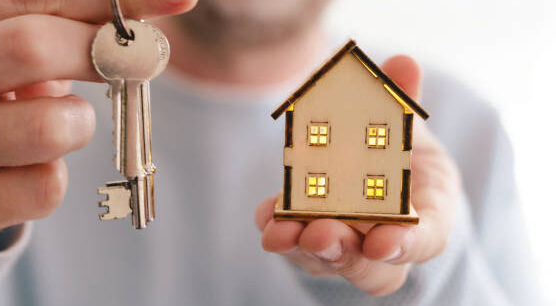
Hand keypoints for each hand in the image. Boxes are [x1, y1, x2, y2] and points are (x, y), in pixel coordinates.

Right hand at [0, 0, 196, 248]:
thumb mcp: (8, 48)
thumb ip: (66, 24)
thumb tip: (162, 9)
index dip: (115, 1)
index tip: (178, 0)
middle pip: (32, 47)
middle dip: (99, 55)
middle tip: (127, 65)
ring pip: (53, 127)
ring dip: (76, 124)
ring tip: (51, 122)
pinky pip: (46, 187)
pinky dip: (53, 176)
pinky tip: (21, 169)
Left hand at [255, 55, 461, 295]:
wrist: (378, 176)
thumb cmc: (401, 155)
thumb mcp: (407, 127)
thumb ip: (403, 101)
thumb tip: (403, 63)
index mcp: (426, 215)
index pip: (424, 241)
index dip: (405, 245)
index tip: (382, 242)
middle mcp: (384, 240)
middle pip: (368, 265)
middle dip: (342, 250)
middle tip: (319, 234)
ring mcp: (346, 246)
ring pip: (327, 261)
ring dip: (302, 245)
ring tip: (280, 230)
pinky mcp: (310, 238)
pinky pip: (294, 244)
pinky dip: (279, 229)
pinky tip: (267, 216)